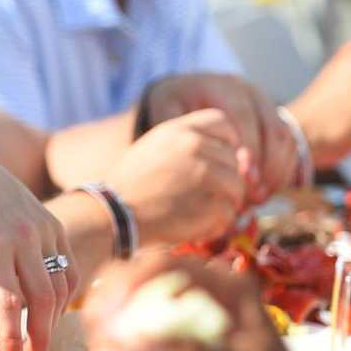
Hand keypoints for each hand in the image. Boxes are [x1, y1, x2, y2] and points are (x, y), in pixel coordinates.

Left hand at [0, 158, 76, 350]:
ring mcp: (44, 232)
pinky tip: (51, 317)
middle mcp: (23, 239)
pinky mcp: (57, 229)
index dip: (12, 336)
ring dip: (54, 322)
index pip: (8, 301)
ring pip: (60, 288)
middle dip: (40, 339)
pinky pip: (70, 272)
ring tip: (39, 347)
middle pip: (42, 299)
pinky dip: (64, 299)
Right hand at [108, 109, 246, 245]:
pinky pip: (229, 213)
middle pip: (233, 160)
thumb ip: (188, 143)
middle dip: (224, 180)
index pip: (224, 123)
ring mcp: (206, 175)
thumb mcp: (155, 147)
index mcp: (180, 129)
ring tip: (199, 212)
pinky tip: (196, 227)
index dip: (227, 142)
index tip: (217, 161)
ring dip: (224, 203)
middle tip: (202, 197)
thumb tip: (234, 153)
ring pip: (237, 187)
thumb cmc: (131, 184)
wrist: (114, 214)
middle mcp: (195, 146)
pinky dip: (216, 224)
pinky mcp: (211, 204)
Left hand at [142, 71, 298, 198]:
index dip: (248, 149)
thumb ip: (173, 128)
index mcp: (222, 87)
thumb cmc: (173, 106)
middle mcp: (249, 92)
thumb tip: (190, 157)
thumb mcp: (165, 110)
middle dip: (267, 166)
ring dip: (277, 171)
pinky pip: (290, 146)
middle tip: (255, 196)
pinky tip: (269, 192)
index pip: (243, 117)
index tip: (244, 178)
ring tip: (261, 198)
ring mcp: (265, 105)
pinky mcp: (274, 119)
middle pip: (271, 129)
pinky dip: (283, 170)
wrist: (187, 92)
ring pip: (285, 138)